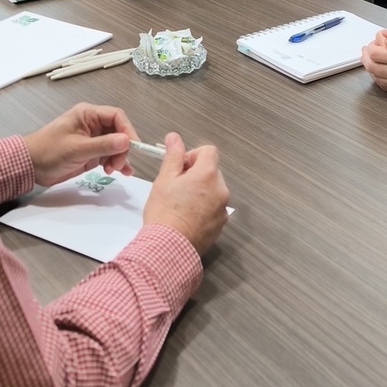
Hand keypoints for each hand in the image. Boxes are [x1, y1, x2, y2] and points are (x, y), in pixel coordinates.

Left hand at [24, 103, 135, 186]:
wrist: (30, 166)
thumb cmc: (48, 150)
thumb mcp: (76, 148)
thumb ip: (102, 145)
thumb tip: (126, 141)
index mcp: (88, 115)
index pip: (116, 116)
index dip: (127, 130)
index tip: (132, 145)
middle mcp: (93, 125)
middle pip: (119, 132)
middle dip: (122, 148)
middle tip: (118, 163)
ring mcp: (92, 140)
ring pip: (116, 145)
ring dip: (119, 157)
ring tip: (114, 169)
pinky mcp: (91, 154)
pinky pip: (109, 156)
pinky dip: (116, 163)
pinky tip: (121, 171)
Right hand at [143, 132, 229, 255]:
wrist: (168, 247)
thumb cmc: (164, 213)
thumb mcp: (165, 179)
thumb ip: (173, 156)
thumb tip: (174, 138)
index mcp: (208, 175)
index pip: (209, 151)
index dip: (193, 155)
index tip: (180, 167)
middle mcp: (220, 190)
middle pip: (211, 171)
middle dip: (195, 174)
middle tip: (176, 187)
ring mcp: (222, 208)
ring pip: (213, 190)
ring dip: (200, 191)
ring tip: (180, 204)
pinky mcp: (220, 224)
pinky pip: (214, 207)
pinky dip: (203, 208)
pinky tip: (186, 216)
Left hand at [361, 25, 386, 98]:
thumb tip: (384, 33)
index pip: (376, 55)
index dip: (369, 48)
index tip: (371, 44)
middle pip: (372, 67)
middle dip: (366, 58)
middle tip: (366, 51)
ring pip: (376, 78)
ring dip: (370, 68)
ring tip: (371, 60)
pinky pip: (384, 87)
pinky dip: (378, 78)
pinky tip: (379, 71)